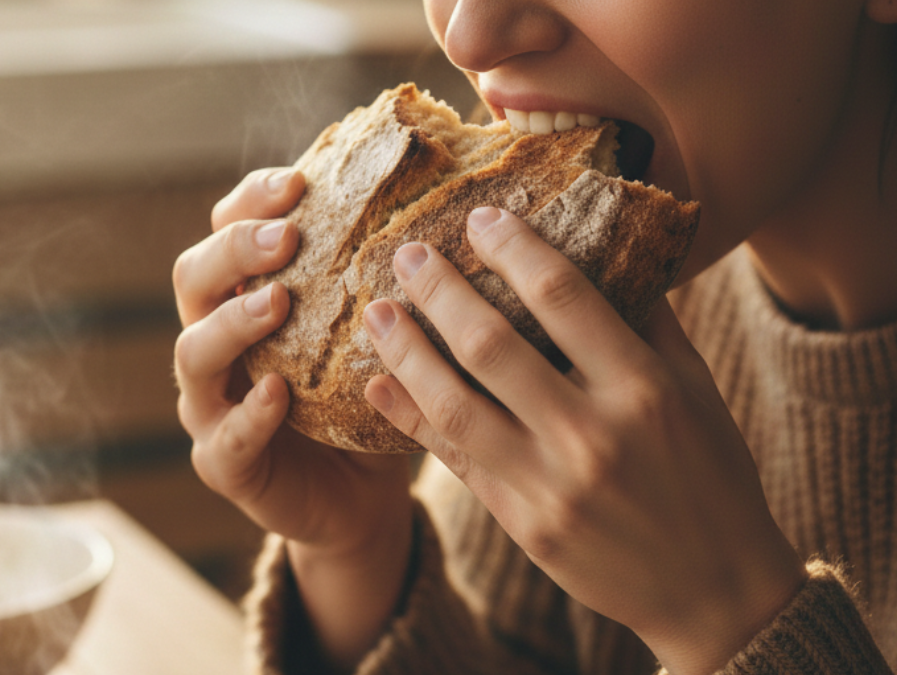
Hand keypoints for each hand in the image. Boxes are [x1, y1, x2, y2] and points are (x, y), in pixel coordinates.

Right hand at [172, 167, 412, 669]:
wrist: (363, 496)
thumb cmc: (367, 397)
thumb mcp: (376, 330)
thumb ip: (382, 275)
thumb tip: (451, 197)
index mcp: (244, 294)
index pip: (225, 228)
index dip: (251, 200)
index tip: (298, 184)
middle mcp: (216, 340)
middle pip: (192, 277)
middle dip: (234, 250)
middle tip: (285, 238)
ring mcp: (211, 403)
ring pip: (193, 352)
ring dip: (232, 321)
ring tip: (278, 302)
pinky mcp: (224, 463)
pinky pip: (223, 437)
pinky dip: (248, 413)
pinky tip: (279, 393)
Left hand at [361, 207, 805, 674]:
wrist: (715, 589)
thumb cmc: (711, 476)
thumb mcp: (698, 391)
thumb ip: (650, 324)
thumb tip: (610, 250)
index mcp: (643, 387)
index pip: (564, 296)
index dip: (514, 250)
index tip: (480, 219)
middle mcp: (592, 432)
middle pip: (492, 345)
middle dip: (440, 291)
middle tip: (408, 254)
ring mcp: (551, 483)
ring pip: (455, 404)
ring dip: (406, 351)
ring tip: (376, 312)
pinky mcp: (523, 523)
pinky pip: (453, 459)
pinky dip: (409, 418)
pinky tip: (377, 385)